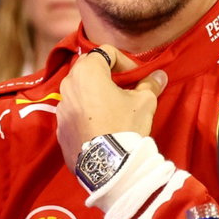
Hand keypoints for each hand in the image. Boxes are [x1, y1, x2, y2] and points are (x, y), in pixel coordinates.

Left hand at [56, 44, 168, 164]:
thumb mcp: (144, 102)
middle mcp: (67, 85)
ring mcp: (61, 109)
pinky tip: (101, 127)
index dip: (125, 61)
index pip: (106, 52)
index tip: (136, 77)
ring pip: (78, 92)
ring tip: (112, 109)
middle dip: (106, 75)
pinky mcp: (60, 129)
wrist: (108, 166)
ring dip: (94, 94)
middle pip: (88, 69)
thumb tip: (159, 75)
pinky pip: (73, 113)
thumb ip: (150, 84)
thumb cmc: (125, 125)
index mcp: (87, 72)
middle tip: (124, 89)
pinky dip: (85, 113)